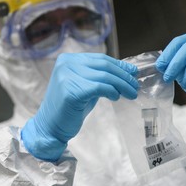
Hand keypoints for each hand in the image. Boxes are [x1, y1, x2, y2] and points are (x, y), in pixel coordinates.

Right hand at [21, 53, 138, 160]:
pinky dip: (112, 91)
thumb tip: (128, 70)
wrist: (50, 126)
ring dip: (122, 85)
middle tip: (135, 85)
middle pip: (104, 66)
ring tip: (131, 93)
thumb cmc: (70, 107)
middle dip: (124, 76)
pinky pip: (99, 87)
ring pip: (104, 76)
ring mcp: (67, 76)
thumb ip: (102, 77)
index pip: (101, 59)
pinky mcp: (71, 90)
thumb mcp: (87, 86)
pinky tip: (116, 97)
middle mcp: (66, 64)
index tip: (133, 72)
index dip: (119, 65)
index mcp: (69, 59)